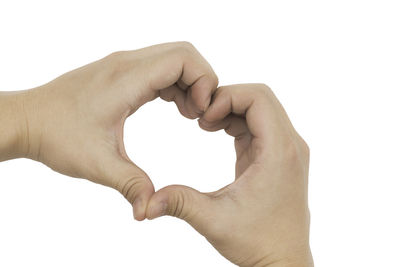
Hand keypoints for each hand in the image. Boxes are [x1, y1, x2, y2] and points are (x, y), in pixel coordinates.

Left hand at [13, 42, 217, 220]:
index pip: (182, 59)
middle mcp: (127, 64)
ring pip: (173, 59)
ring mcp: (123, 66)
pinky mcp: (120, 73)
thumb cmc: (56, 136)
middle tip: (199, 114)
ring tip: (189, 115)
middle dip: (202, 81)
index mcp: (126, 79)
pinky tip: (174, 108)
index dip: (204, 81)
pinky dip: (175, 85)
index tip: (201, 113)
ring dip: (189, 83)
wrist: (27, 121)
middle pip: (183, 53)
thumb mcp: (97, 164)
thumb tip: (149, 211)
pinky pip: (159, 68)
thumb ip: (130, 185)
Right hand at [146, 84, 312, 265]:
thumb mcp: (214, 221)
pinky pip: (258, 123)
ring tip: (205, 126)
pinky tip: (216, 133)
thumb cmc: (257, 242)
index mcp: (279, 152)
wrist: (282, 260)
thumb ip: (180, 204)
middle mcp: (289, 145)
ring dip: (230, 110)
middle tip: (202, 120)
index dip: (227, 97)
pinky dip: (236, 121)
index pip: (259, 97)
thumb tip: (146, 203)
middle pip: (260, 97)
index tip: (204, 119)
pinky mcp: (277, 155)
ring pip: (259, 108)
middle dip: (226, 99)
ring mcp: (286, 149)